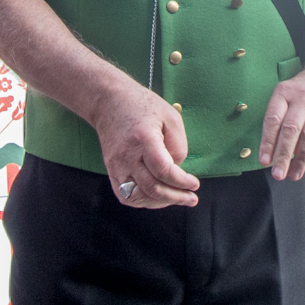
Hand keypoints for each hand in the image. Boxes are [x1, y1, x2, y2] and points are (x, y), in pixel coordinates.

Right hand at [90, 80, 199, 208]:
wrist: (109, 102)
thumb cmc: (142, 107)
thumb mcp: (170, 117)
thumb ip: (178, 145)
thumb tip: (177, 169)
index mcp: (144, 139)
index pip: (163, 170)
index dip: (181, 182)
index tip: (195, 184)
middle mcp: (127, 156)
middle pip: (152, 188)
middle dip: (175, 197)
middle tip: (191, 198)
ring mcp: (116, 165)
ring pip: (137, 197)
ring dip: (159, 202)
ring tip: (175, 197)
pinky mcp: (111, 170)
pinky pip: (125, 195)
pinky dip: (142, 201)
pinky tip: (157, 196)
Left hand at [260, 61, 304, 180]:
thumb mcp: (287, 95)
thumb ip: (281, 119)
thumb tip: (274, 151)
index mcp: (284, 92)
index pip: (273, 119)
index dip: (267, 142)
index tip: (264, 161)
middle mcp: (303, 97)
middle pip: (290, 129)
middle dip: (283, 155)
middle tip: (278, 174)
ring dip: (302, 158)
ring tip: (295, 174)